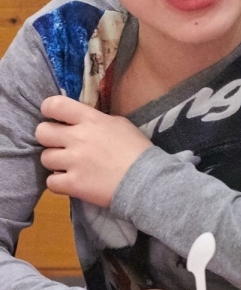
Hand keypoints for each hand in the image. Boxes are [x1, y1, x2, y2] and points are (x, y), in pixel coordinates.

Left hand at [36, 96, 151, 206]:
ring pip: (45, 158)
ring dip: (55, 163)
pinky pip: (51, 182)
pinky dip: (59, 183)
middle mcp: (78, 138)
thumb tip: (82, 121)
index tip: (55, 118)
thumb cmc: (138, 151)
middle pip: (42, 132)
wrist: (148, 182)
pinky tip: (71, 182)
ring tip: (70, 167)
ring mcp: (74, 162)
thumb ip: (97, 120)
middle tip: (61, 146)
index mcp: (91, 120)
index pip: (54, 105)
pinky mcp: (74, 184)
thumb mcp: (121, 124)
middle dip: (49, 139)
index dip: (49, 110)